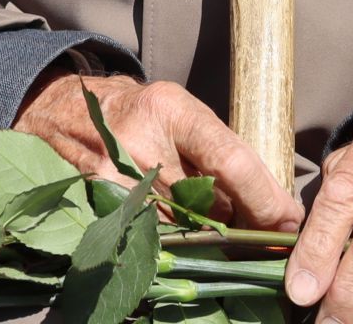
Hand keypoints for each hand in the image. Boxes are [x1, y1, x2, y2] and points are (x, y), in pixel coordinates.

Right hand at [13, 73, 301, 230]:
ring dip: (210, 237)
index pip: (231, 162)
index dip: (266, 200)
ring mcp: (114, 181)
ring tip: (217, 229)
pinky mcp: (99, 208)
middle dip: (243, 226)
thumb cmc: (136, 111)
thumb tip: (269, 203)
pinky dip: (176, 242)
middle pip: (211, 206)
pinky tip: (182, 234)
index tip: (289, 220)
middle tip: (265, 236)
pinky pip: (154, 239)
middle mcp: (140, 144)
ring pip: (186, 231)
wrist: (63, 111)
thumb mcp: (179, 110)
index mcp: (169, 110)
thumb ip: (216, 150)